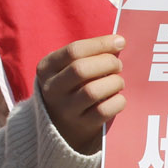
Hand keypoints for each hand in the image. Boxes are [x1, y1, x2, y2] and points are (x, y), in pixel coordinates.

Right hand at [36, 35, 126, 155]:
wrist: (62, 125)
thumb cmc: (73, 87)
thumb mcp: (69, 69)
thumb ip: (89, 55)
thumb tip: (118, 42)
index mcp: (47, 68)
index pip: (74, 51)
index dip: (101, 44)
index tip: (120, 42)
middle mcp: (52, 89)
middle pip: (81, 69)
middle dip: (107, 63)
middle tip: (118, 65)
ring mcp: (65, 109)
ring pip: (92, 91)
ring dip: (114, 83)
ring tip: (118, 83)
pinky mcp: (81, 125)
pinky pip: (103, 111)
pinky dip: (118, 102)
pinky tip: (119, 98)